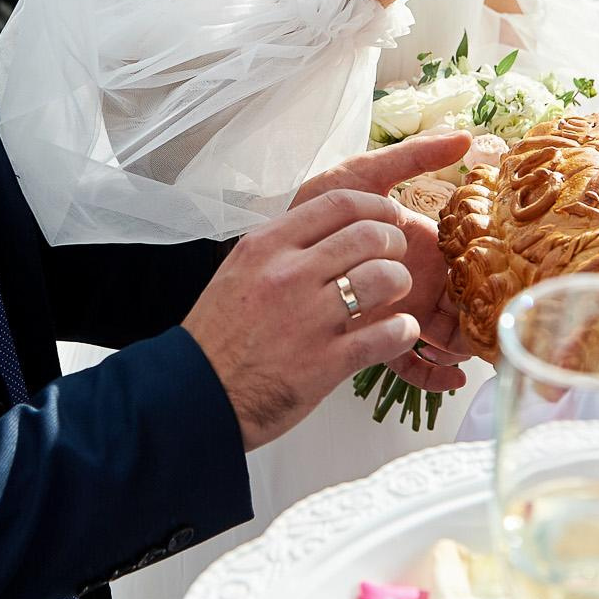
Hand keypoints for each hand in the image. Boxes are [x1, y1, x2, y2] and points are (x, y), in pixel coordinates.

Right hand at [183, 188, 427, 449]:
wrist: (197, 395)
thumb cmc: (219, 336)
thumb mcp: (239, 272)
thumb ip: (281, 248)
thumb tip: (328, 229)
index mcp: (266, 246)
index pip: (338, 203)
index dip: (377, 206)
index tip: (389, 215)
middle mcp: (288, 275)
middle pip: (369, 235)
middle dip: (394, 242)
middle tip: (395, 257)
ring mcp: (308, 319)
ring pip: (384, 279)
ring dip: (400, 283)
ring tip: (395, 294)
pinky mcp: (325, 363)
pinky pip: (386, 335)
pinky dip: (402, 331)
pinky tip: (399, 331)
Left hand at [293, 130, 477, 394]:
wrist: (271, 256)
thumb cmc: (314, 210)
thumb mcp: (360, 177)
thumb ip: (410, 157)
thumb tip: (464, 137)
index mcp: (416, 241)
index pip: (463, 255)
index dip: (485, 265)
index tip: (502, 273)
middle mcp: (412, 277)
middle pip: (459, 297)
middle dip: (479, 310)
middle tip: (494, 319)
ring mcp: (394, 309)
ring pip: (442, 332)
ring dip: (462, 343)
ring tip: (473, 350)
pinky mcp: (374, 340)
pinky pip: (410, 363)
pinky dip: (433, 374)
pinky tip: (452, 380)